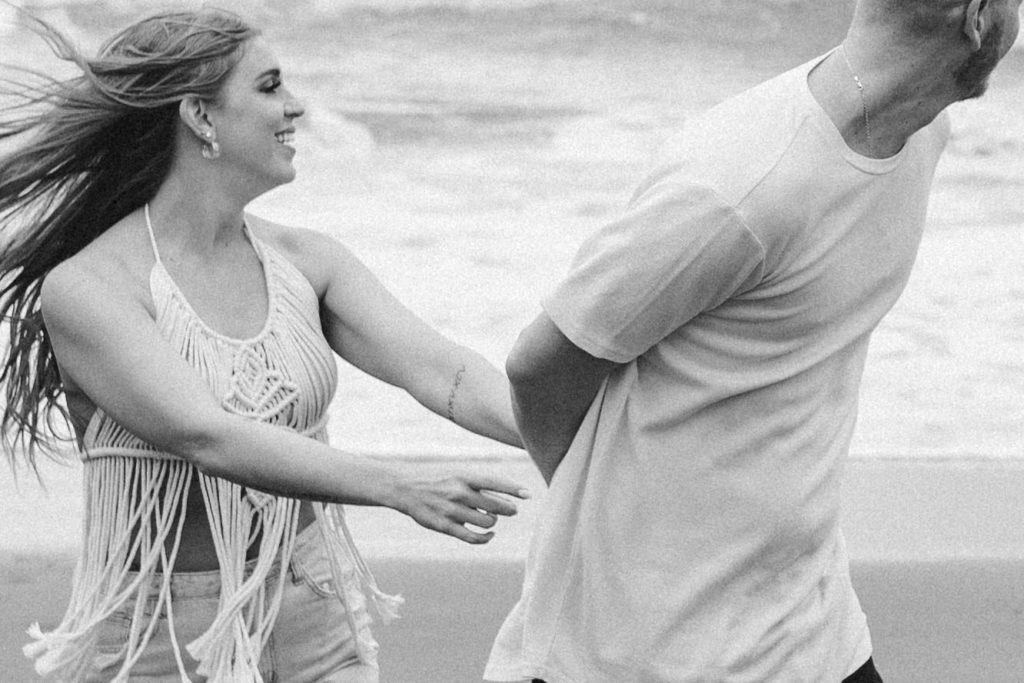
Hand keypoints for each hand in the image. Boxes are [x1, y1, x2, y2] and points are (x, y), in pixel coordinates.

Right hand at [395, 474, 530, 543]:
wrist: (407, 490)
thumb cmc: (439, 482)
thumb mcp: (458, 476)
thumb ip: (481, 487)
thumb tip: (509, 501)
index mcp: (464, 477)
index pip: (494, 482)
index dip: (513, 489)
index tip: (529, 494)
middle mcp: (460, 493)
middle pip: (496, 506)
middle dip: (509, 509)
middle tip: (513, 511)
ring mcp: (452, 511)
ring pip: (487, 522)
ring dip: (493, 522)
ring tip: (489, 518)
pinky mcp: (445, 527)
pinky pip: (473, 537)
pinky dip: (486, 538)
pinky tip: (489, 535)